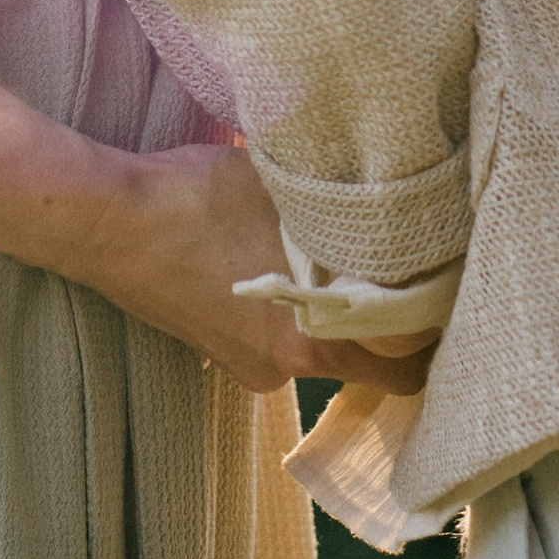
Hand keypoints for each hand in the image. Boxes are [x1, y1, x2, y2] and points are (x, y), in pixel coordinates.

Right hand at [77, 144, 436, 395]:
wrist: (105, 220)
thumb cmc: (195, 199)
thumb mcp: (286, 190)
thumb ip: (349, 211)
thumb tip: (403, 198)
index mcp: (312, 341)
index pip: (407, 367)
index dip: (436, 333)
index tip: (453, 295)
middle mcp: (283, 367)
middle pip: (367, 360)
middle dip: (391, 325)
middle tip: (416, 273)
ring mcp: (244, 363)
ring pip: (320, 344)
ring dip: (339, 311)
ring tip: (353, 257)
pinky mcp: (214, 346)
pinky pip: (278, 334)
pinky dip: (295, 308)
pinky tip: (287, 260)